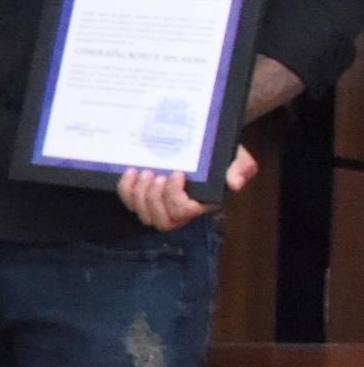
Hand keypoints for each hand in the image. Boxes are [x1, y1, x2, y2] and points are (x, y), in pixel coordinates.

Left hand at [116, 145, 255, 232]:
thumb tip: (235, 182)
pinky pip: (130, 203)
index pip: (185, 212)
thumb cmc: (222, 154)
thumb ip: (241, 169)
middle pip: (162, 221)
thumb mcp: (238, 157)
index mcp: (202, 204)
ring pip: (145, 216)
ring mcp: (162, 206)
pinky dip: (126, 190)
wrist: (206, 145)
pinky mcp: (145, 197)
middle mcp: (181, 210)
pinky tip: (131, 172)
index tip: (177, 173)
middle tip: (155, 175)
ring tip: (144, 172)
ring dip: (139, 195)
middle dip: (154, 199)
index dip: (175, 197)